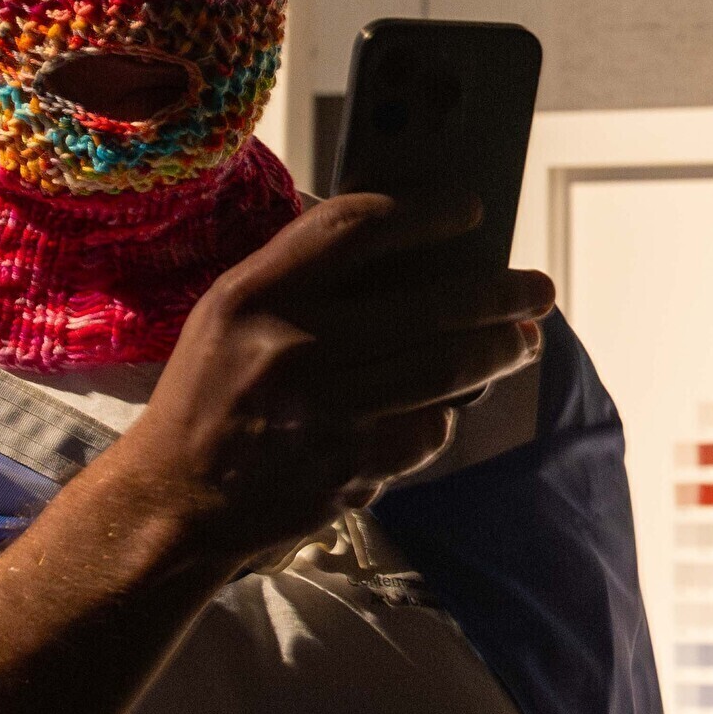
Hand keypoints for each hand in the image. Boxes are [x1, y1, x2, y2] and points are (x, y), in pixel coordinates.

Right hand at [107, 192, 554, 563]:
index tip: (472, 211)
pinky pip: (426, 432)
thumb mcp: (230, 312)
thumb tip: (412, 241)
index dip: (427, 214)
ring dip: (498, 352)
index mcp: (254, 296)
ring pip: (443, 371)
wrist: (176, 502)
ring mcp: (322, 416)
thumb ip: (303, 273)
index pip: (357, 230)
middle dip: (499, 295)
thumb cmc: (211, 392)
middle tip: (537, 289)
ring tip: (524, 340)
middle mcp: (290, 350)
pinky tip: (455, 404)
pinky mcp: (347, 472)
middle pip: (427, 306)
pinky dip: (447, 416)